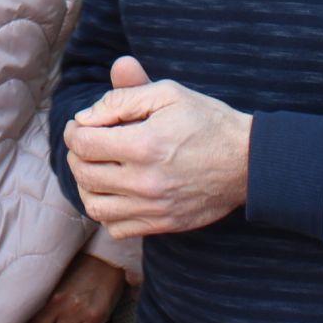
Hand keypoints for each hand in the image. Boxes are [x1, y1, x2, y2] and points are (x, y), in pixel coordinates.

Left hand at [26, 250, 124, 322]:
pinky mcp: (95, 318)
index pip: (30, 320)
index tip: (35, 322)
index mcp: (49, 291)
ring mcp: (80, 312)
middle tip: (52, 322)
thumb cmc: (79, 265)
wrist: (106, 258)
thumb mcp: (56, 277)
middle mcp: (62, 303)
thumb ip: (43, 295)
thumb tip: (26, 317)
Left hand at [63, 56, 251, 237]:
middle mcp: (145, 181)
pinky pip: (116, 228)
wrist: (248, 161)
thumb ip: (123, 97)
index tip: (81, 125)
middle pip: (83, 174)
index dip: (74, 131)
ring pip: (94, 206)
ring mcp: (154, 208)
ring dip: (87, 186)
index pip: (83, 143)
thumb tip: (85, 116)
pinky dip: (108, 212)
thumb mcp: (168, 94)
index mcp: (144, 145)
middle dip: (77, 155)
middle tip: (88, 144)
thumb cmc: (206, 121)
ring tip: (98, 169)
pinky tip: (117, 193)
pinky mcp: (163, 224)